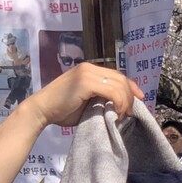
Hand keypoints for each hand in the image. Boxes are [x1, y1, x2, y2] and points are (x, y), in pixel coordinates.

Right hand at [28, 63, 144, 129]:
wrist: (41, 110)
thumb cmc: (61, 110)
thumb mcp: (85, 102)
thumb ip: (100, 98)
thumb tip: (117, 105)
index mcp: (89, 70)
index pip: (116, 74)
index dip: (131, 86)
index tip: (139, 98)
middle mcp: (89, 67)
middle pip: (120, 78)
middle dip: (130, 95)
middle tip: (130, 112)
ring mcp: (86, 73)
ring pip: (118, 84)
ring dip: (126, 101)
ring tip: (123, 115)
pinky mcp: (85, 82)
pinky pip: (111, 91)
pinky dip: (119, 102)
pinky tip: (117, 113)